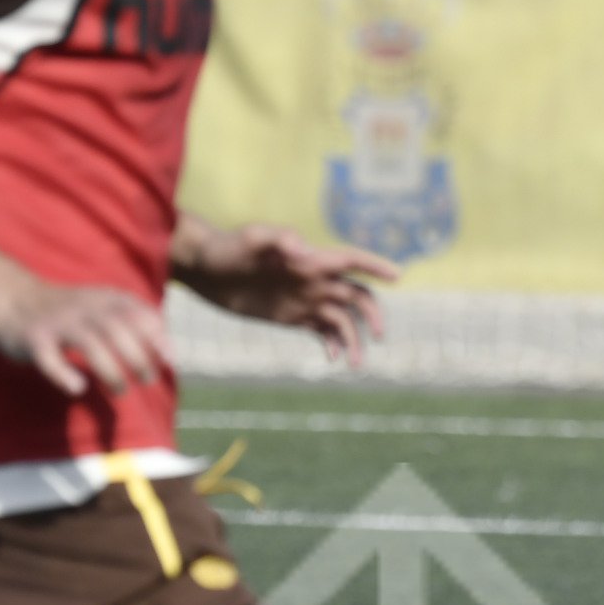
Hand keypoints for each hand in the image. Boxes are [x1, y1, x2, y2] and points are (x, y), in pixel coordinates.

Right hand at [0, 275, 175, 397]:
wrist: (13, 299)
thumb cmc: (69, 312)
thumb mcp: (103, 306)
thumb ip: (134, 322)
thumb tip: (171, 353)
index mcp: (104, 299)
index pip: (137, 312)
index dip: (157, 336)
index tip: (169, 361)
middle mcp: (83, 307)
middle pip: (117, 329)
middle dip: (137, 356)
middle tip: (147, 380)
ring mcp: (57, 323)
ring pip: (89, 344)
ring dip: (110, 370)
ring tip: (120, 390)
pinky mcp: (33, 340)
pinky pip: (49, 358)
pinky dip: (64, 374)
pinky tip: (78, 387)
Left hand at [176, 222, 399, 365]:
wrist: (205, 268)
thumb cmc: (227, 247)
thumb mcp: (250, 239)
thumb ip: (279, 239)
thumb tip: (305, 251)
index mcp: (311, 260)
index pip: (351, 261)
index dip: (376, 266)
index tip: (398, 276)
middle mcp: (314, 280)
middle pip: (356, 296)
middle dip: (373, 315)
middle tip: (378, 337)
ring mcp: (304, 299)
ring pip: (342, 319)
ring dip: (354, 339)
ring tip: (353, 364)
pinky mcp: (291, 316)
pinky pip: (321, 331)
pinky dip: (332, 344)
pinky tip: (332, 359)